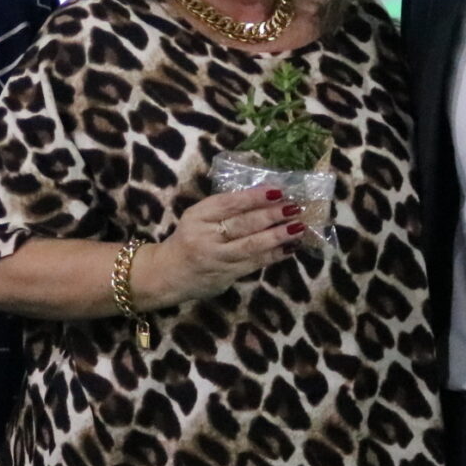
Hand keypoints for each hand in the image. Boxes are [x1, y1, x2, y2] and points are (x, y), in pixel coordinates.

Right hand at [148, 186, 300, 302]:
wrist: (168, 274)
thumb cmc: (189, 239)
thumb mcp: (198, 218)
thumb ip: (224, 208)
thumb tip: (265, 195)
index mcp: (197, 216)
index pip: (229, 203)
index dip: (254, 197)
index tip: (278, 190)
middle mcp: (205, 236)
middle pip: (243, 224)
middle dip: (271, 215)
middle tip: (294, 207)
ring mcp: (217, 258)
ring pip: (251, 245)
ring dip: (277, 236)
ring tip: (298, 227)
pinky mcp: (226, 275)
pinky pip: (254, 263)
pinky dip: (274, 255)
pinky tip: (290, 247)